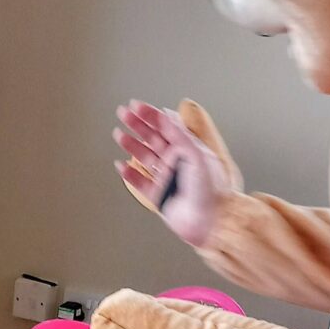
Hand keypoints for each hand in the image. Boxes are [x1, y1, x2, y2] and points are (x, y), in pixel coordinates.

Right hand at [113, 100, 227, 246]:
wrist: (210, 222)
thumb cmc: (211, 190)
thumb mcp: (197, 155)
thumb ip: (180, 135)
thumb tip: (166, 115)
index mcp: (189, 150)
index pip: (167, 127)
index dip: (151, 115)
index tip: (136, 105)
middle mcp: (177, 162)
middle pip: (153, 138)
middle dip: (137, 125)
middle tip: (123, 113)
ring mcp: (167, 179)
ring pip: (145, 157)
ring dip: (132, 145)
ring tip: (118, 135)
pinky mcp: (159, 196)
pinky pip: (140, 182)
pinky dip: (130, 174)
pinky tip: (121, 166)